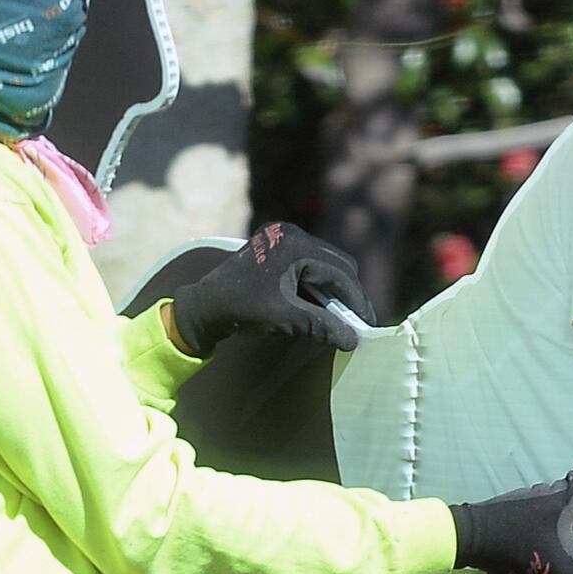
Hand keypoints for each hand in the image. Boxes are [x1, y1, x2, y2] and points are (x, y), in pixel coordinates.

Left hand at [166, 223, 368, 355]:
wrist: (205, 305)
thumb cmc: (243, 309)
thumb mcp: (287, 318)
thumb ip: (323, 325)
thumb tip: (354, 340)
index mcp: (295, 246)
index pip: (339, 273)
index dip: (356, 300)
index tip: (367, 323)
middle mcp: (292, 233)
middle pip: (337, 263)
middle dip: (347, 293)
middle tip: (355, 320)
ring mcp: (284, 236)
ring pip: (325, 262)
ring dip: (333, 288)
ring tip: (339, 315)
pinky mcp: (278, 244)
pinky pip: (310, 262)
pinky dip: (317, 283)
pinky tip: (319, 303)